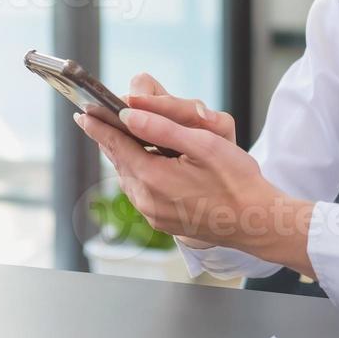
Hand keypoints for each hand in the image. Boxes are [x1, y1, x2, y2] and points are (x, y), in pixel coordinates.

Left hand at [73, 79, 315, 274]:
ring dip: (126, 157)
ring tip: (124, 138)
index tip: (82, 114)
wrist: (257, 223)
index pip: (114, 145)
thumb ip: (161, 127)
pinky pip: (141, 193)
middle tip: (101, 120)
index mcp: (153, 177)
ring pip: (129, 178)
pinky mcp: (163, 223)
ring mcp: (154, 215)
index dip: (97, 127)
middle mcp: (147, 200)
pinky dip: (139, 174)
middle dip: (111, 139)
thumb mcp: (203, 144)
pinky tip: (148, 163)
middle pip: (119, 162)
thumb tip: (129, 115)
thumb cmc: (236, 181)